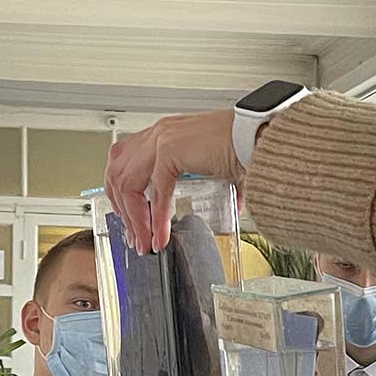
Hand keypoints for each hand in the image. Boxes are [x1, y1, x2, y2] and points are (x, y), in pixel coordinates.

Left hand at [104, 110, 241, 255]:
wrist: (258, 135)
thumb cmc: (243, 144)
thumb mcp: (214, 165)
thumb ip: (216, 185)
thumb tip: (233, 208)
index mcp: (163, 134)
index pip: (124, 164)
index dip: (122, 197)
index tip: (132, 222)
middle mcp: (157, 133)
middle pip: (117, 174)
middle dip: (123, 212)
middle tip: (135, 237)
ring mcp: (161, 139)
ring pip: (128, 185)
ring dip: (135, 219)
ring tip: (146, 242)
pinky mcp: (170, 151)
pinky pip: (155, 193)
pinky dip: (156, 220)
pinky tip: (161, 237)